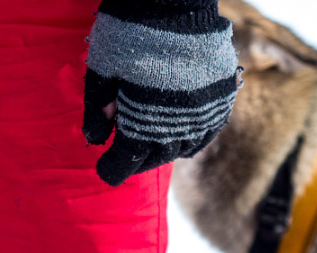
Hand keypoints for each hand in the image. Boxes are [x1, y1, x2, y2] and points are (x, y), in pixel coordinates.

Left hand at [83, 0, 238, 185]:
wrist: (177, 1)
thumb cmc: (131, 29)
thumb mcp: (102, 65)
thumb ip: (98, 105)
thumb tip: (95, 137)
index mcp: (143, 120)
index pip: (127, 159)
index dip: (113, 169)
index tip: (104, 173)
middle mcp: (177, 124)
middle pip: (156, 156)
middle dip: (137, 162)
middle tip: (125, 161)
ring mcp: (203, 114)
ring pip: (183, 147)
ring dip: (164, 152)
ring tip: (152, 149)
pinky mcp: (221, 101)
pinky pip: (207, 133)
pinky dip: (191, 141)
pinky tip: (181, 138)